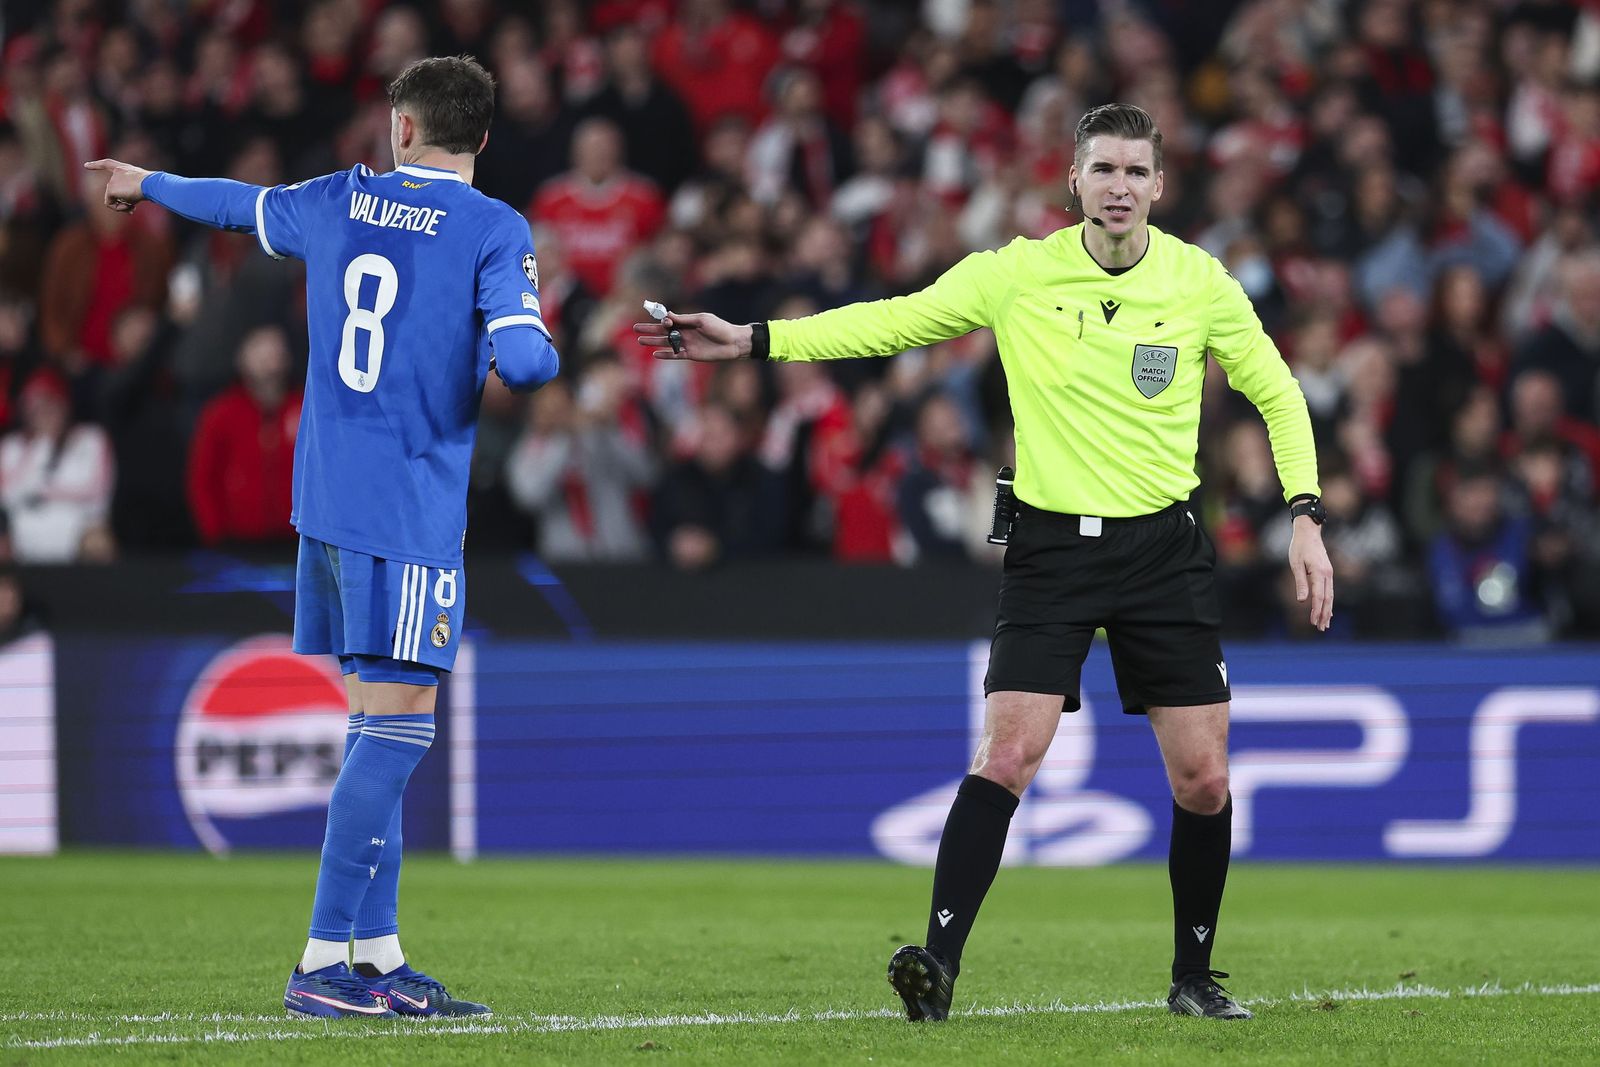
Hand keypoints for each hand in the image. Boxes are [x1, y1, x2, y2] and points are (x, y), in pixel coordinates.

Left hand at [83, 158, 152, 212]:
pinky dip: (118, 208)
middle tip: (133, 209)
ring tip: (133, 207)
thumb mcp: (142, 187)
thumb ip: (132, 194)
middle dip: (122, 202)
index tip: (85, 165)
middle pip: (113, 192)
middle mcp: (115, 173)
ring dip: (122, 206)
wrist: (150, 184)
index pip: (107, 164)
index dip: (96, 165)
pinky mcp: (110, 189)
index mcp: (123, 169)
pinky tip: (129, 207)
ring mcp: (112, 181)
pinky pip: (110, 203)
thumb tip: (128, 207)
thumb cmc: (152, 186)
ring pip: (112, 199)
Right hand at [634, 311, 750, 361]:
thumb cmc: (720, 328)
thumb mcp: (702, 320)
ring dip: (653, 342)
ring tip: (640, 341)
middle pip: (662, 331)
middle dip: (649, 330)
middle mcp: (685, 332)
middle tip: (635, 329)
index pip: (669, 320)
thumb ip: (684, 319)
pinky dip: (665, 355)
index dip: (662, 320)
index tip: (663, 321)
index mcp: (687, 322)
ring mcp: (687, 344)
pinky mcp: (691, 355)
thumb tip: (667, 315)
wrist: (733, 343)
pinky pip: (675, 355)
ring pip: (666, 343)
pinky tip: (655, 354)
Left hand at [1288, 516, 1333, 631]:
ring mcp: (1329, 573)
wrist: (1309, 531)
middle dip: (1324, 614)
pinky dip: (1328, 601)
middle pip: (1327, 599)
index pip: (1319, 596)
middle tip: (1321, 628)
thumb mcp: (1296, 564)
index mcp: (1319, 572)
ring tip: (1325, 623)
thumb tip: (1302, 600)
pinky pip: (1329, 590)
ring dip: (1328, 610)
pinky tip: (1328, 609)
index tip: (1313, 622)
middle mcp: (1327, 574)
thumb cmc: (1299, 546)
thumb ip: (1300, 582)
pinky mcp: (1327, 572)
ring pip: (1330, 596)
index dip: (1316, 610)